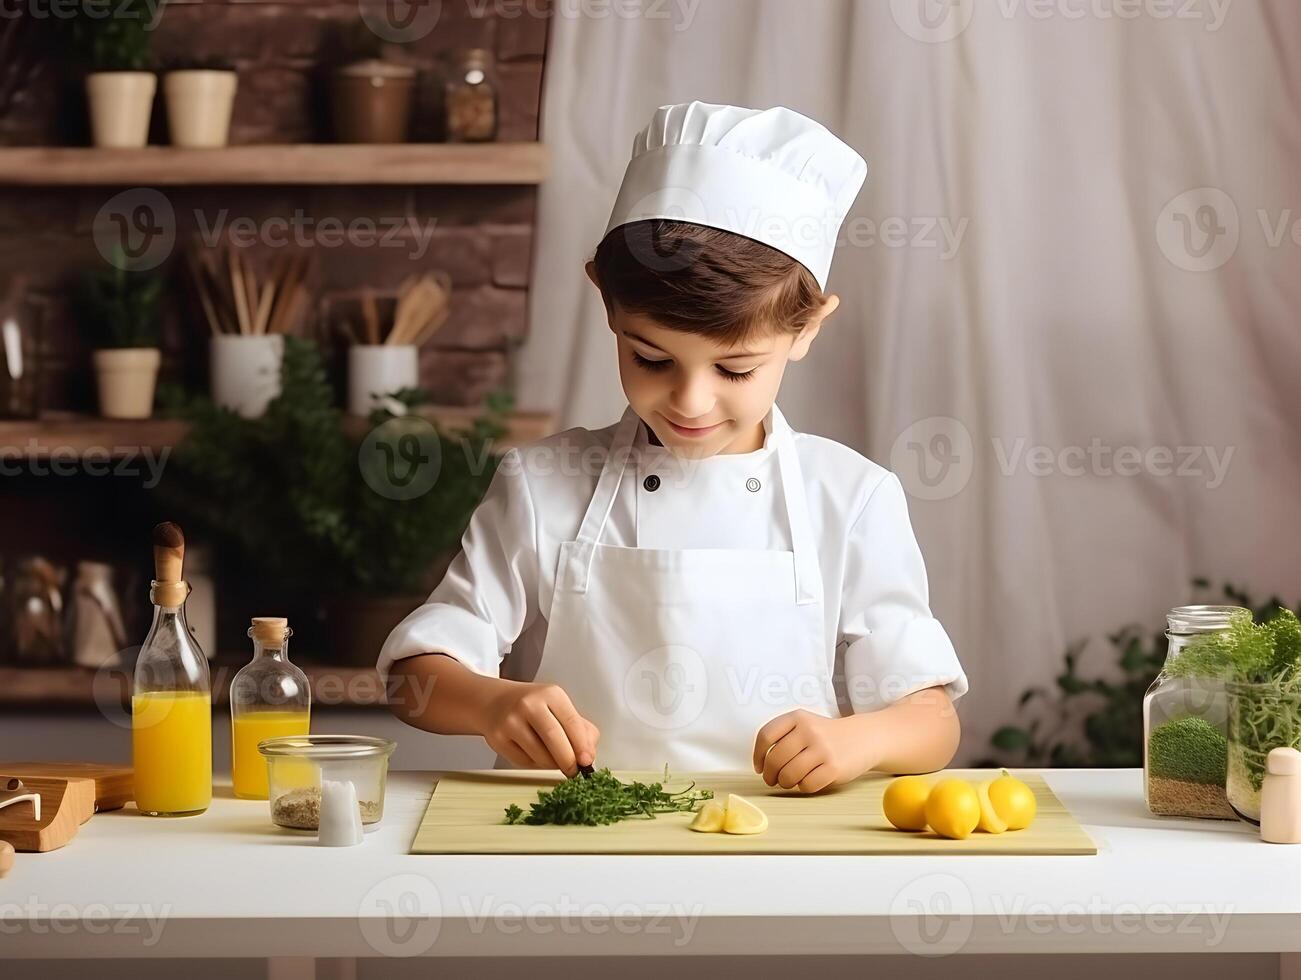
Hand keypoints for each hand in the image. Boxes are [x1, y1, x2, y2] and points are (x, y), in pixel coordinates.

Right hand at [483, 680, 600, 776]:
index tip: (587, 761)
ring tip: (554, 759)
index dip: (581, 745)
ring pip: (539, 755)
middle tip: (573, 771)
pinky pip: (524, 762)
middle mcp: (529, 704)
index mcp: (550, 694)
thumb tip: (588, 755)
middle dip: (568, 760)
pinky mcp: (498, 738)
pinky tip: (535, 755)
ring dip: (552, 765)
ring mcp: (511, 721)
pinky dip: (535, 765)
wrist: (494, 701)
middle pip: (554, 738)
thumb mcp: (558, 706)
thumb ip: (580, 728)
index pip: (571, 722)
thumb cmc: (532, 706)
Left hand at [752, 709, 866, 792]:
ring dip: (784, 783)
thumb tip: (761, 762)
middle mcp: (809, 730)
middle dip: (770, 774)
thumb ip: (783, 735)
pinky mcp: (834, 767)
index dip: (758, 755)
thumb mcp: (805, 724)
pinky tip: (806, 782)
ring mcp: (822, 749)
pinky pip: (807, 785)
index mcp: (798, 717)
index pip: (766, 735)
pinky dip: (802, 787)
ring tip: (788, 781)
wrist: (864, 738)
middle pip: (775, 758)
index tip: (759, 767)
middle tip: (772, 780)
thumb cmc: (827, 735)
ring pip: (789, 774)